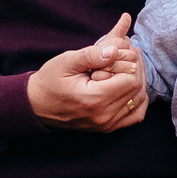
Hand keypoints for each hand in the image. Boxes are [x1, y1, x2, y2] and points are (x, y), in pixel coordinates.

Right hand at [28, 14, 148, 131]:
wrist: (37, 105)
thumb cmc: (50, 81)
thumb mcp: (66, 61)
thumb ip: (92, 54)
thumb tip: (115, 50)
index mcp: (94, 99)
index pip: (130, 79)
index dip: (129, 62)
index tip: (120, 51)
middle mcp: (103, 116)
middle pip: (137, 89)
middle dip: (136, 68)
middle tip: (132, 50)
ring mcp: (107, 125)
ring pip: (139, 100)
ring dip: (139, 80)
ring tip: (132, 62)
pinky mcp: (108, 127)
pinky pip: (135, 115)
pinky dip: (139, 99)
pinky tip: (132, 84)